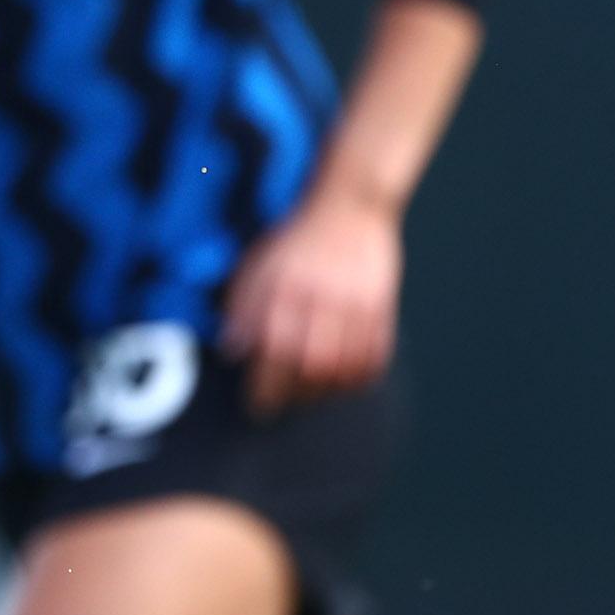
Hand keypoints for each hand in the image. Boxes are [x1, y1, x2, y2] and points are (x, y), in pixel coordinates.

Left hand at [222, 187, 402, 415]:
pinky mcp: (382, 307)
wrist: (349, 207)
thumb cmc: (295, 239)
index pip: (273, 350)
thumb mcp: (256, 265)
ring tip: (310, 395)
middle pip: (312, 366)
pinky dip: (359, 377)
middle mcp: (322, 299)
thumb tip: (232, 351)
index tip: (257, 407)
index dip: (265, 387)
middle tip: (283, 404)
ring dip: (327, 391)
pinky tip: (343, 381)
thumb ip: (242, 307)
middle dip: (295, 395)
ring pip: (345, 367)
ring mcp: (357, 304)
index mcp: (286, 288)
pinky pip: (375, 356)